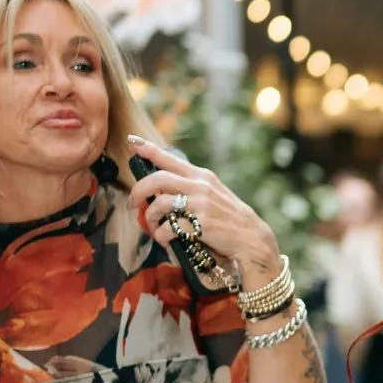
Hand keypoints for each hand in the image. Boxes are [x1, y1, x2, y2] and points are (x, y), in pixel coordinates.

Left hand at [124, 133, 284, 291]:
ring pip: (159, 204)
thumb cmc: (229, 218)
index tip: (132, 142)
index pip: (170, 158)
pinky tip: (165, 240)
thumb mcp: (213, 194)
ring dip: (149, 217)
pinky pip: (168, 229)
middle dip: (138, 190)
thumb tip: (161, 189)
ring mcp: (200, 204)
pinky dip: (161, 236)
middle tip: (131, 202)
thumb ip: (192, 187)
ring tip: (151, 226)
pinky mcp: (200, 224)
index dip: (148, 149)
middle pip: (157, 179)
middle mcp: (200, 186)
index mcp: (202, 176)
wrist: (252, 238)